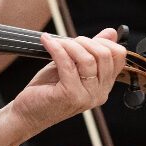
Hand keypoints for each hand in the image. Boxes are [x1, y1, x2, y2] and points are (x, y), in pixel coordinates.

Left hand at [9, 28, 125, 135]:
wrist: (27, 112)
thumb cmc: (46, 89)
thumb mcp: (71, 66)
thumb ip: (89, 51)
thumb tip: (111, 32)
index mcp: (104, 86)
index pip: (118, 57)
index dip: (102, 41)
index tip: (82, 39)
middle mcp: (100, 93)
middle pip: (104, 56)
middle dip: (84, 41)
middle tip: (66, 41)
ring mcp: (87, 96)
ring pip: (87, 59)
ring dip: (69, 44)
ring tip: (54, 42)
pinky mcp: (70, 95)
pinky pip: (67, 64)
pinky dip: (56, 48)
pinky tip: (46, 42)